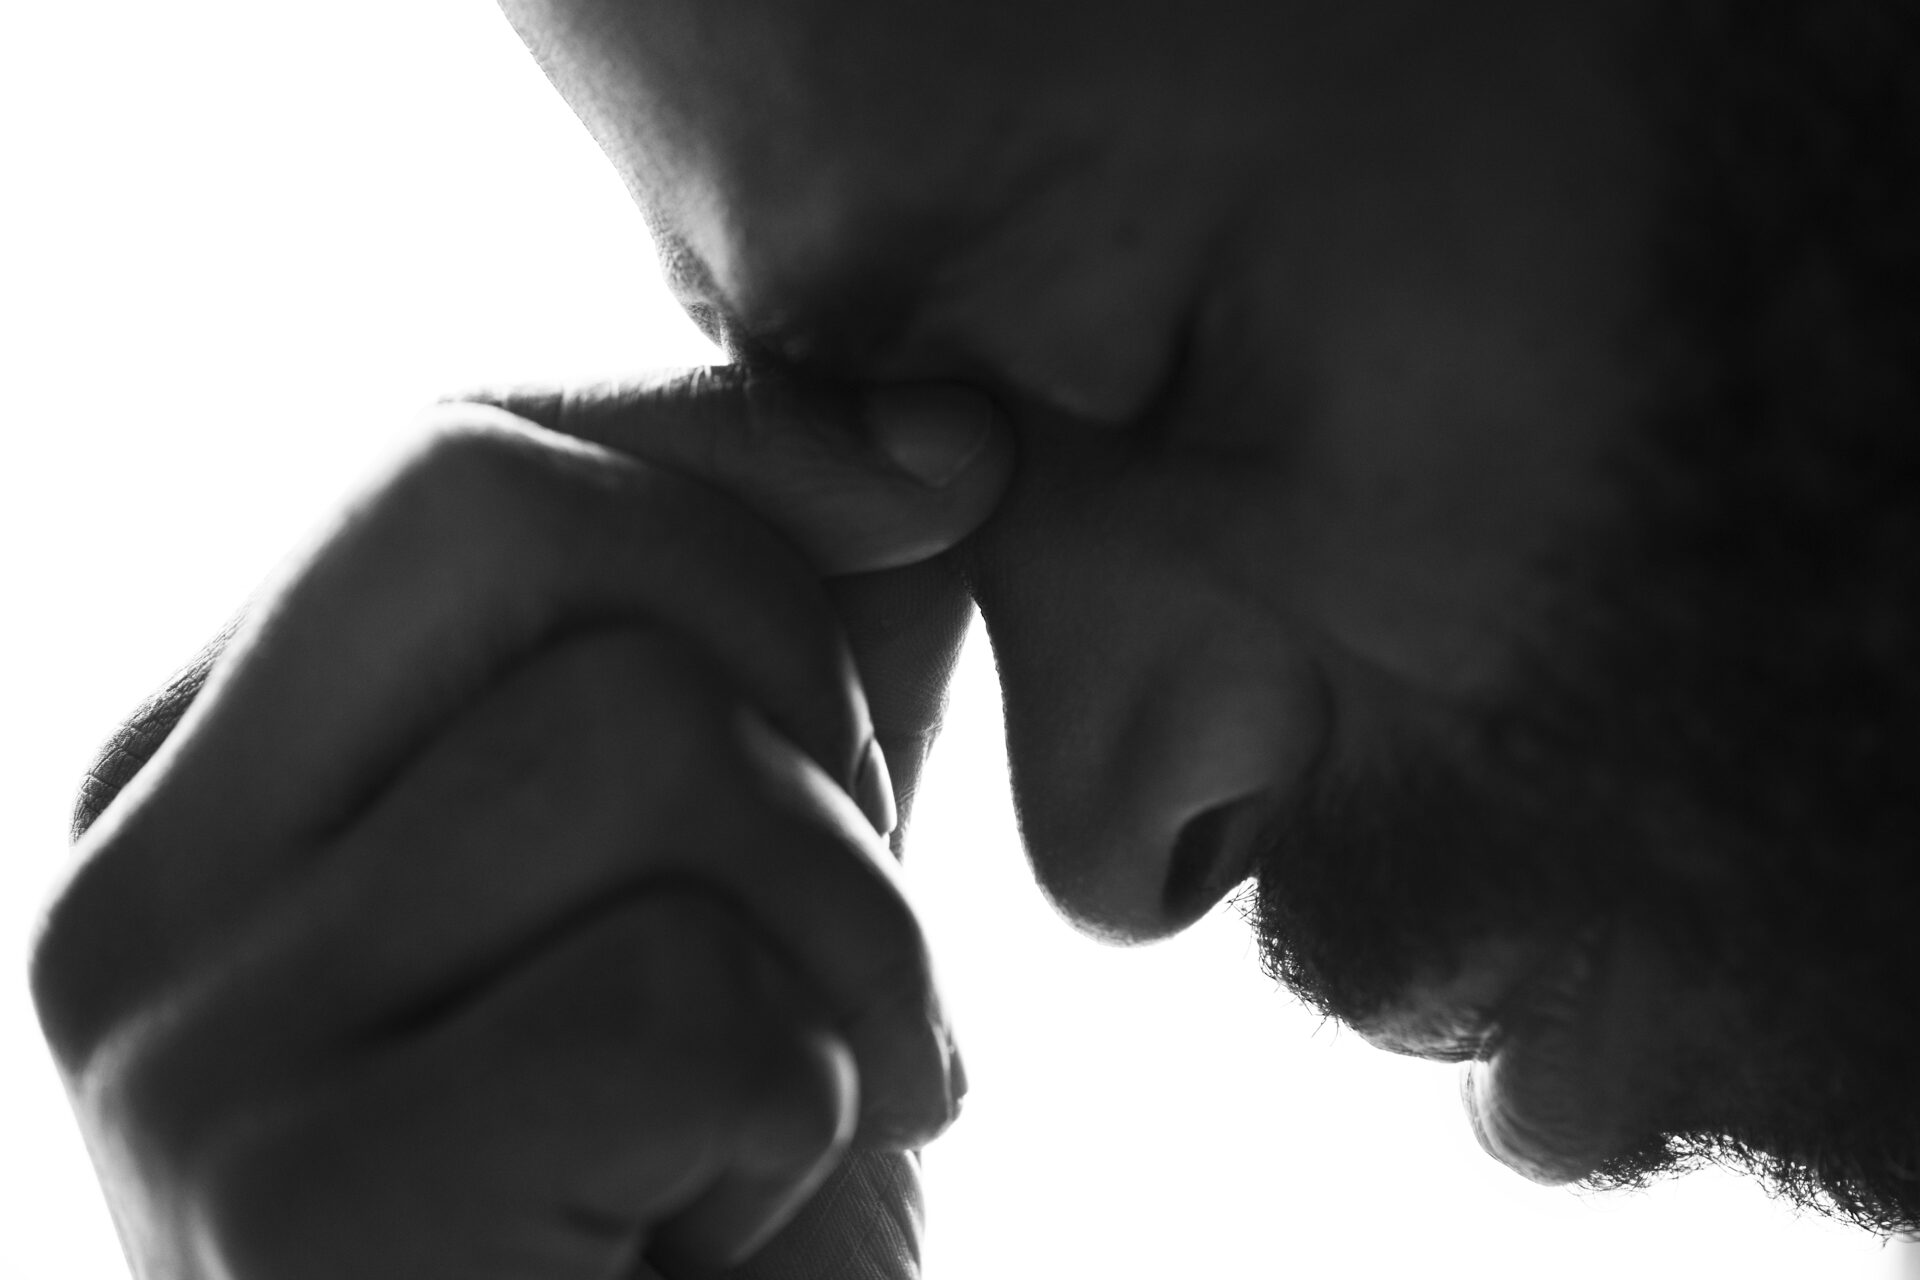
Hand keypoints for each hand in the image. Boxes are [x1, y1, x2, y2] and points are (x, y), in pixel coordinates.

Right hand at [32, 369, 1010, 1277]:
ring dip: (852, 933)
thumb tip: (943, 427)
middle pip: (515, 525)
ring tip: (817, 1088)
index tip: (945, 482)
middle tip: (847, 898)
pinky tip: (735, 1218)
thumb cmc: (694, 1184)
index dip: (734, 448)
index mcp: (199, 775)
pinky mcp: (304, 1218)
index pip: (451, 459)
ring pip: (640, 744)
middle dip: (791, 668)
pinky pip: (687, 994)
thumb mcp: (749, 863)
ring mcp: (180, 1053)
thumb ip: (799, 639)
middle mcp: (129, 888)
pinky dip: (810, 1100)